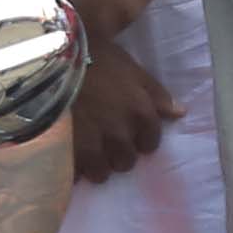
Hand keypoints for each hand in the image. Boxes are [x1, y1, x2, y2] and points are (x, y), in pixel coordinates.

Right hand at [69, 31, 177, 182]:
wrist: (52, 62)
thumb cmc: (96, 57)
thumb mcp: (131, 68)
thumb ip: (156, 93)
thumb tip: (180, 113)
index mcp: (140, 114)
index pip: (151, 143)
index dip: (140, 138)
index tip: (127, 130)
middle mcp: (121, 135)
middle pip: (126, 161)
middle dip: (117, 153)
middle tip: (104, 139)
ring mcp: (94, 147)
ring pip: (101, 173)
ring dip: (96, 164)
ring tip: (85, 149)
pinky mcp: (68, 155)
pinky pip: (75, 175)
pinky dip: (72, 169)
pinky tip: (67, 155)